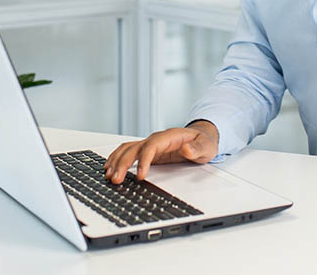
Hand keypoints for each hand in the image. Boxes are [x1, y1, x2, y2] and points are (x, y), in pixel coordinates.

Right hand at [104, 121, 218, 183]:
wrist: (202, 137)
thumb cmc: (204, 142)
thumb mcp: (207, 146)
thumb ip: (198, 148)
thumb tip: (188, 149)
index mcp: (169, 137)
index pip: (151, 146)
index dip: (144, 160)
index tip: (141, 175)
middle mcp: (156, 139)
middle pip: (135, 148)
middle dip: (124, 163)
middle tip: (116, 179)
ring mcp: (150, 144)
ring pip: (127, 149)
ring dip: (117, 161)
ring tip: (109, 176)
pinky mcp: (147, 151)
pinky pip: (128, 152)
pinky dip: (117, 158)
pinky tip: (110, 168)